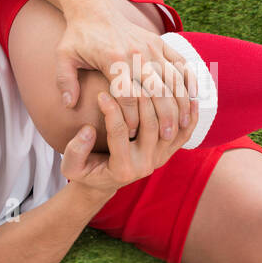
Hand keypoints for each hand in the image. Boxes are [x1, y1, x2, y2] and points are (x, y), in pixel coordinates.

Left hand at [55, 2, 195, 139]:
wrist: (94, 8)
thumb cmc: (78, 36)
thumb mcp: (64, 57)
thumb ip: (65, 81)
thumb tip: (69, 105)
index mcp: (113, 60)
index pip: (127, 96)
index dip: (131, 118)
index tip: (132, 135)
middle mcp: (136, 53)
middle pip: (156, 90)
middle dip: (164, 116)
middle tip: (166, 137)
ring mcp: (151, 47)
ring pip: (173, 79)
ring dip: (181, 102)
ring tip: (183, 123)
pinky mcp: (159, 42)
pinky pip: (180, 62)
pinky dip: (189, 79)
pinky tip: (193, 97)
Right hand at [61, 91, 199, 194]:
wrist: (103, 183)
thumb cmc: (85, 171)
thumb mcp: (71, 167)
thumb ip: (76, 151)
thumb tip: (88, 130)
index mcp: (122, 168)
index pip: (120, 132)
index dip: (111, 110)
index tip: (101, 93)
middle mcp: (145, 165)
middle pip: (150, 125)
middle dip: (140, 99)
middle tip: (129, 79)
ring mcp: (160, 159)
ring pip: (169, 125)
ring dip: (162, 101)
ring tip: (153, 79)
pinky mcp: (168, 154)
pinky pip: (185, 134)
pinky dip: (190, 116)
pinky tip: (190, 96)